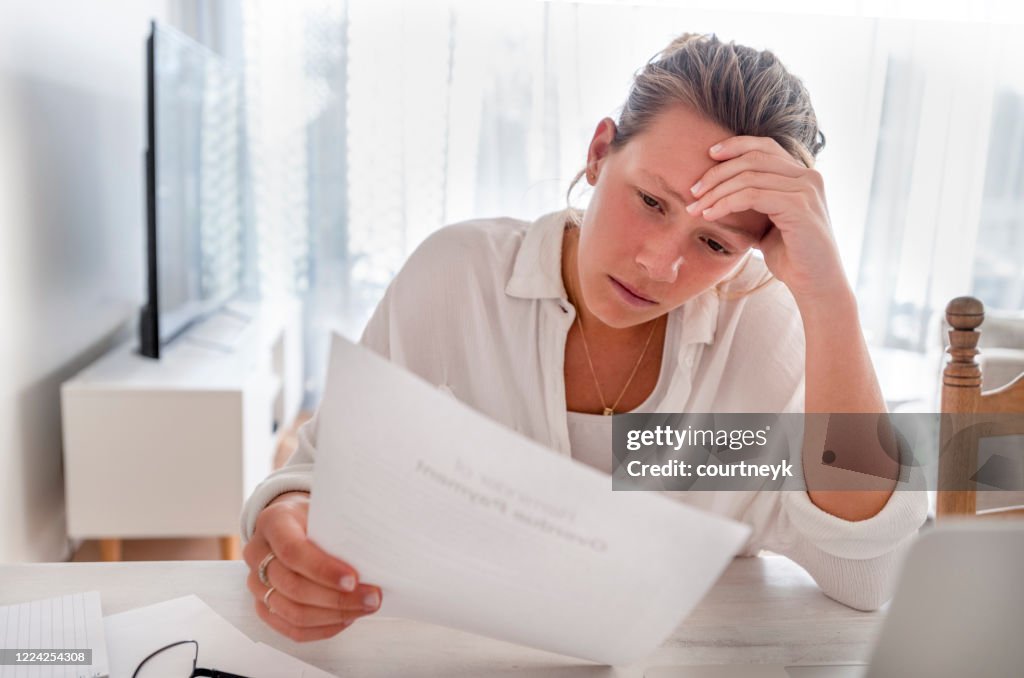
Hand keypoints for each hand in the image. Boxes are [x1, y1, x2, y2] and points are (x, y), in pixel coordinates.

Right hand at [243, 491, 381, 641]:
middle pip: (293, 587)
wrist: (292, 523)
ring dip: (334, 616)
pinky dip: (322, 628)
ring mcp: (256, 583)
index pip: (292, 551)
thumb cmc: (314, 517)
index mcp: (273, 522)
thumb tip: (377, 553)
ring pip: (293, 612)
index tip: (354, 579)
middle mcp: (258, 553)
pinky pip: (291, 629)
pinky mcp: (263, 606)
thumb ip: (341, 528)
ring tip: (363, 608)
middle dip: (337, 598)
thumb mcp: (326, 510)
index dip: (323, 569)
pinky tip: (346, 619)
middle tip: (371, 598)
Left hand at [688, 136, 849, 306]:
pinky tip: (710, 215)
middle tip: (692, 191)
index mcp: (802, 176)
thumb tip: (721, 194)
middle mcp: (808, 177)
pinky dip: (726, 203)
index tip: (709, 154)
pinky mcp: (799, 206)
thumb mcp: (769, 224)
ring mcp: (806, 190)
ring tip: (695, 208)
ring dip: (716, 192)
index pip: (766, 146)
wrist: (816, 285)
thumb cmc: (792, 257)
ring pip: (749, 177)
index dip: (736, 145)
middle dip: (717, 172)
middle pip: (753, 158)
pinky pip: (752, 196)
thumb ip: (755, 203)